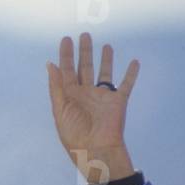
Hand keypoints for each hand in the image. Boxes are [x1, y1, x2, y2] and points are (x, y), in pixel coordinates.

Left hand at [46, 32, 139, 184]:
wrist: (96, 150)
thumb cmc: (74, 134)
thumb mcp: (60, 110)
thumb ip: (56, 87)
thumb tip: (50, 64)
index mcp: (70, 96)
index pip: (66, 71)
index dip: (65, 55)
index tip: (65, 40)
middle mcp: (86, 93)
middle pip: (84, 68)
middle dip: (84, 52)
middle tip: (84, 35)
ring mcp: (102, 96)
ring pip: (104, 72)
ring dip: (105, 59)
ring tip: (105, 45)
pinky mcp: (118, 101)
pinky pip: (126, 84)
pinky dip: (131, 73)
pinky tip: (134, 62)